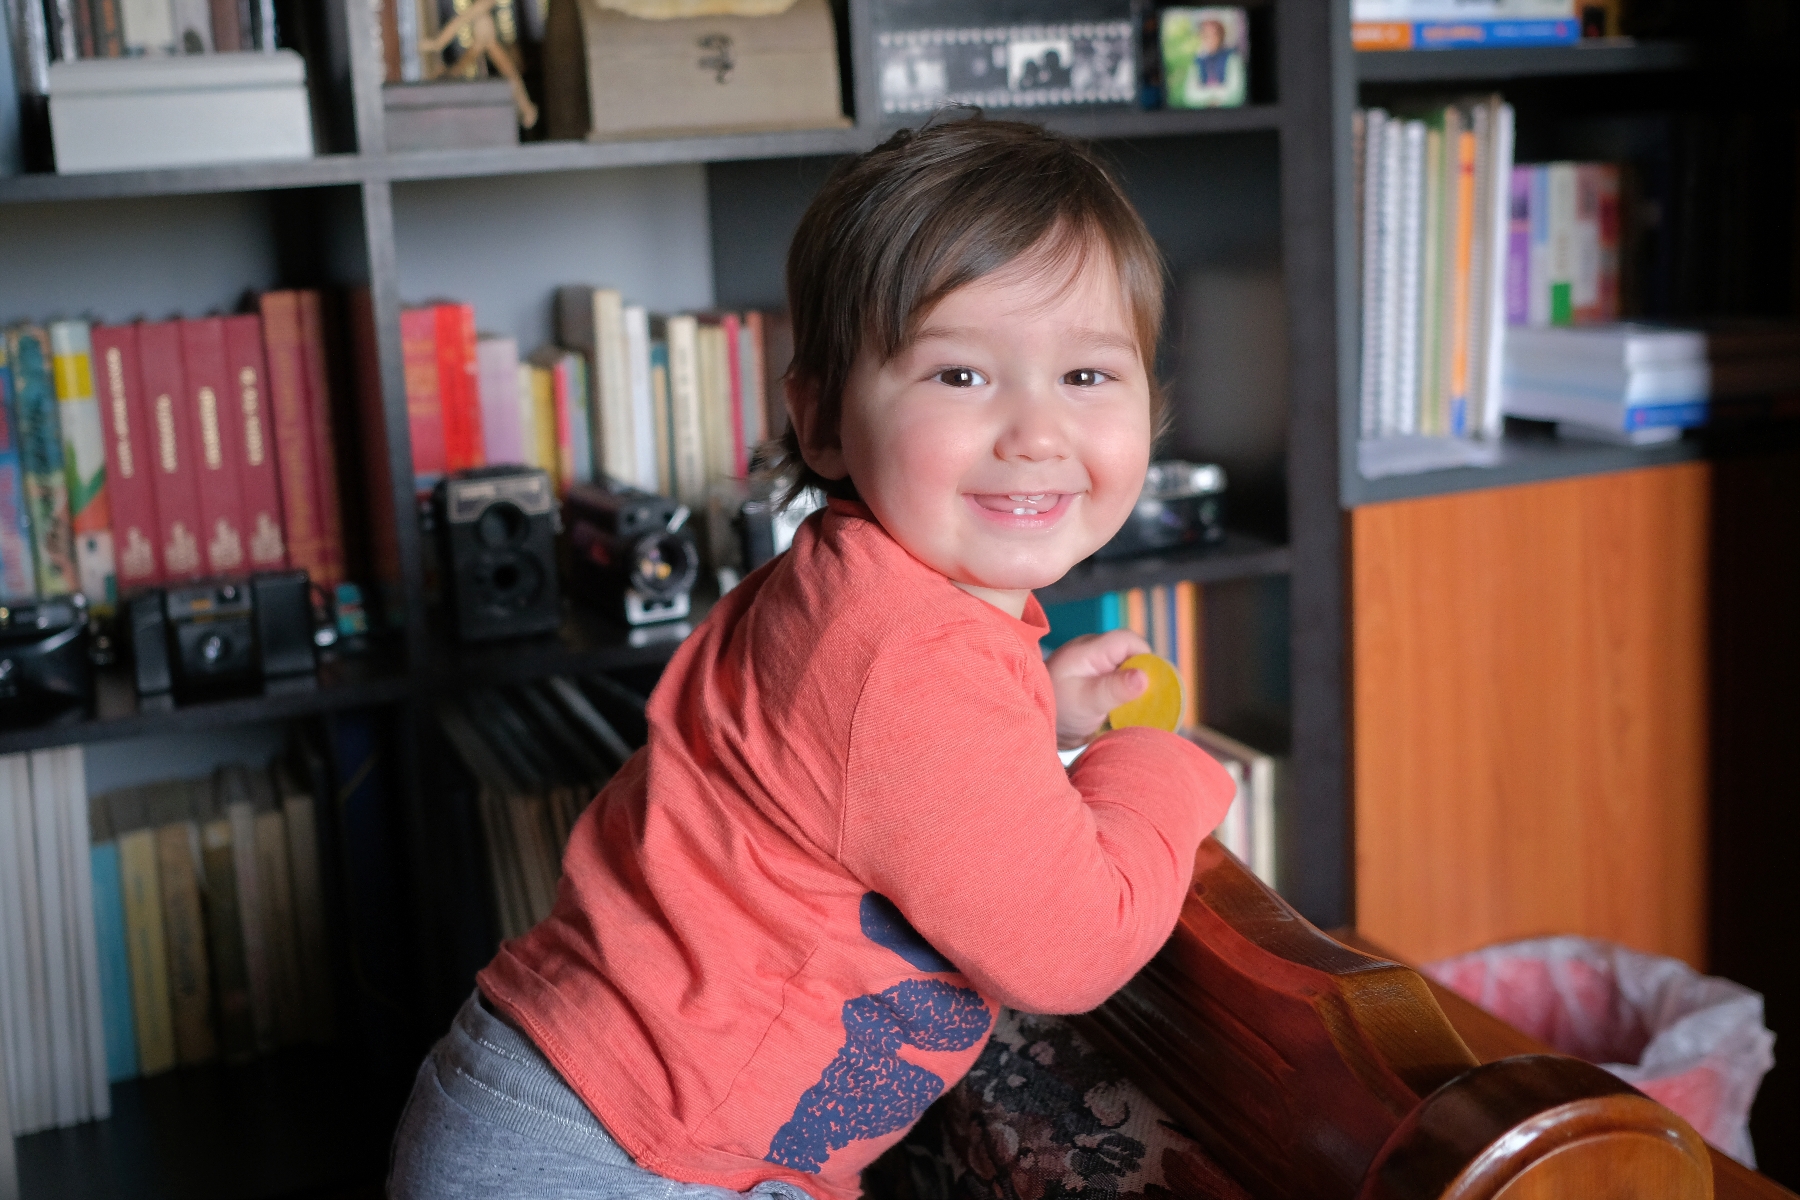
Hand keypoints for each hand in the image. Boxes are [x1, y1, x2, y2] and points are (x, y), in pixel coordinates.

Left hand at [1046, 630, 1151, 750]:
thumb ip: (1115, 688)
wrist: (1030, 724)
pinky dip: (1125, 695)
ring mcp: (1094, 666)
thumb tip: (1145, 676)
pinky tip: (1124, 712)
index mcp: (1090, 649)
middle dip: (1143, 676)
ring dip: (1135, 688)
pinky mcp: (1095, 680)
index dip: (1147, 659)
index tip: (1153, 685)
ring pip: (1127, 669)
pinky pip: (1118, 681)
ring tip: (1135, 709)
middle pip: (1132, 655)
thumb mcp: (1088, 701)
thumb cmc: (1057, 710)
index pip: (1129, 641)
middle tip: (1147, 702)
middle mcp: (1094, 652)